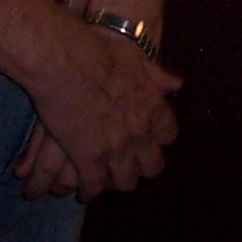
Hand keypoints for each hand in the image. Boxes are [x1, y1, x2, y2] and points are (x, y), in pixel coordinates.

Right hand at [16, 23, 180, 200]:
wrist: (65, 60)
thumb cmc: (99, 51)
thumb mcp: (136, 57)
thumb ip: (156, 75)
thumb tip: (176, 83)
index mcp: (153, 106)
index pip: (168, 134)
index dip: (158, 138)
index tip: (150, 138)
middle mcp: (139, 132)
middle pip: (151, 166)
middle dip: (142, 167)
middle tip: (129, 165)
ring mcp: (114, 149)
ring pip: (124, 182)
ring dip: (116, 181)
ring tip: (107, 179)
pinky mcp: (87, 159)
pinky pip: (93, 187)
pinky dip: (88, 190)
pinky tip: (83, 190)